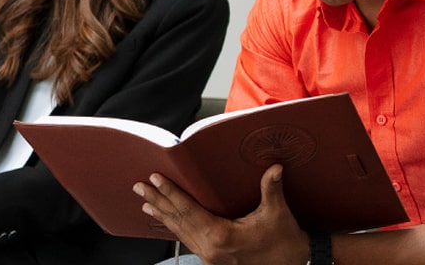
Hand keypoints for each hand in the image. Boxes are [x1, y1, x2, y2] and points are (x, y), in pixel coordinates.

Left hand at [136, 164, 309, 264]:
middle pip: (178, 221)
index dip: (171, 193)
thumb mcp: (278, 214)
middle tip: (140, 187)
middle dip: (158, 202)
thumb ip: (271, 190)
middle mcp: (211, 249)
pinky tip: (168, 222)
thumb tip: (274, 169)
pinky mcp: (213, 260)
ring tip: (147, 202)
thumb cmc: (284, 243)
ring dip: (163, 216)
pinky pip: (188, 240)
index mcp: (222, 236)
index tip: (156, 180)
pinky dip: (175, 229)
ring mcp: (210, 257)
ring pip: (180, 233)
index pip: (188, 210)